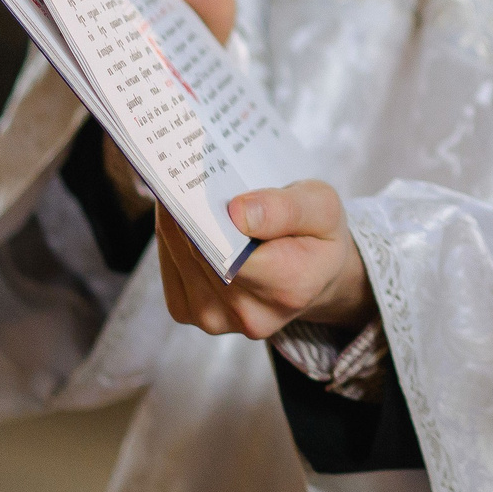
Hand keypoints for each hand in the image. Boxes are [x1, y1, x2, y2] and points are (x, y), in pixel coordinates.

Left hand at [156, 182, 374, 339]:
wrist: (314, 276)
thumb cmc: (318, 236)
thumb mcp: (323, 207)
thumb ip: (287, 209)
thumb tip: (236, 211)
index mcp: (290, 286)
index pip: (232, 251)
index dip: (209, 214)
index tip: (196, 179)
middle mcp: (249, 314)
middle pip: (200, 252)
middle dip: (191, 210)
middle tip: (186, 171)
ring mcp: (216, 319)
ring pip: (179, 256)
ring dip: (179, 221)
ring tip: (188, 190)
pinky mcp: (191, 314)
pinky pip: (169, 268)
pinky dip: (174, 239)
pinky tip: (190, 219)